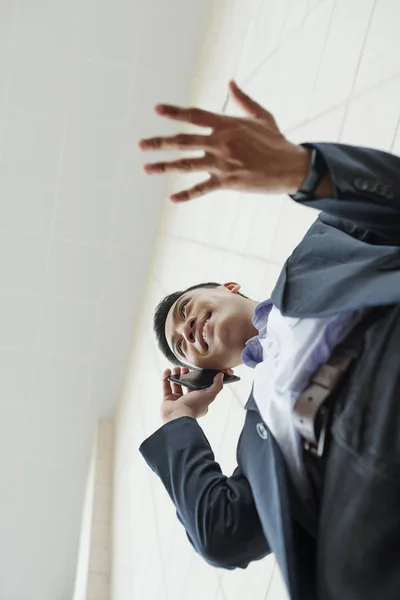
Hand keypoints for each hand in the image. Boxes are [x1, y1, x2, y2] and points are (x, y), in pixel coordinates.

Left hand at [139, 81, 309, 201]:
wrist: (291, 167)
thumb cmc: (277, 141)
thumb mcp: (262, 116)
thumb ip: (243, 100)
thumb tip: (231, 83)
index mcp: (227, 125)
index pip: (194, 116)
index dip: (174, 112)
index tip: (157, 110)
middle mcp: (221, 143)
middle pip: (183, 141)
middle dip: (160, 143)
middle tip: (141, 145)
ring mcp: (222, 163)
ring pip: (186, 165)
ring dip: (164, 166)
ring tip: (146, 168)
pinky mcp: (227, 182)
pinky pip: (202, 189)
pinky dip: (186, 195)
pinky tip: (172, 198)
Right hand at [161, 366, 223, 423]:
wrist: (178, 416)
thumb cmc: (194, 406)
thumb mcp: (210, 394)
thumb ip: (217, 385)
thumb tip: (221, 375)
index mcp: (199, 400)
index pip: (198, 386)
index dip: (197, 377)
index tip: (194, 369)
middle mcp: (188, 400)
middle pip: (186, 384)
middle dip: (185, 375)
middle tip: (183, 368)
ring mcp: (177, 400)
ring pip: (176, 384)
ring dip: (175, 375)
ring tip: (175, 368)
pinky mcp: (167, 400)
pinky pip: (166, 387)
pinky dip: (166, 378)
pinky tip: (167, 371)